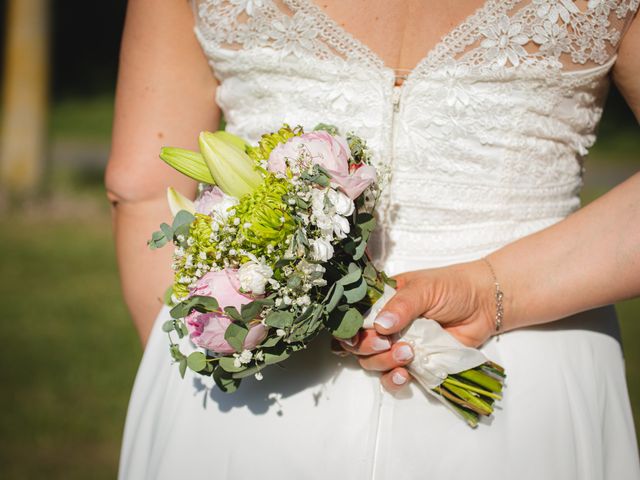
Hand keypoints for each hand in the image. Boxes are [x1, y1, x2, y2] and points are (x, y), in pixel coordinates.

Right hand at [336, 259, 497, 392]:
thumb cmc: (452, 287)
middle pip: (358, 344)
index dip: (350, 328)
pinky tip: (404, 375)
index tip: (356, 334)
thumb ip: (402, 306)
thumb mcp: (424, 288)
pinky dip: (394, 379)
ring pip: (373, 363)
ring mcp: (398, 345)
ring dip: (383, 363)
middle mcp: (385, 325)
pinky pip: (393, 377)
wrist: (484, 304)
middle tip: (386, 343)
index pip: (353, 317)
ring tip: (407, 353)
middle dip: (367, 347)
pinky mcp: (414, 363)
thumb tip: (381, 326)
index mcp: (381, 301)